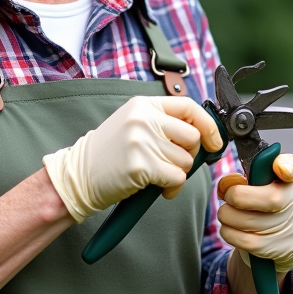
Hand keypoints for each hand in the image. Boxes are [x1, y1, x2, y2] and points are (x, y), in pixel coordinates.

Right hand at [42, 96, 222, 222]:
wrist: (77, 176)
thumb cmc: (110, 155)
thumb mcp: (134, 126)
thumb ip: (164, 124)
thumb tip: (205, 136)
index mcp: (143, 105)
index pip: (188, 106)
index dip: (208, 124)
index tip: (215, 141)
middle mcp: (143, 118)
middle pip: (192, 136)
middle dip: (191, 156)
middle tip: (175, 166)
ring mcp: (141, 140)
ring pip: (186, 160)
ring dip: (179, 175)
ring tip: (160, 179)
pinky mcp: (140, 165)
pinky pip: (176, 177)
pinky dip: (172, 187)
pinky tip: (157, 188)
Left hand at [217, 154, 292, 272]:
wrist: (290, 238)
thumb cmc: (269, 203)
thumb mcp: (266, 183)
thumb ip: (248, 176)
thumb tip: (227, 185)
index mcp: (292, 180)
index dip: (287, 166)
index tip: (279, 167)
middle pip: (270, 199)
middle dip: (239, 197)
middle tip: (227, 196)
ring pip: (253, 222)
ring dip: (228, 216)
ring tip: (225, 213)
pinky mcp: (284, 249)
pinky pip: (249, 242)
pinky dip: (230, 234)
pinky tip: (227, 229)